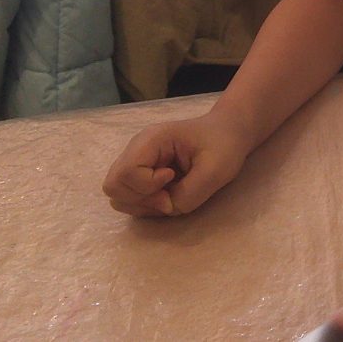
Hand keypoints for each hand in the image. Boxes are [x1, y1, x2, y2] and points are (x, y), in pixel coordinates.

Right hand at [102, 111, 254, 216]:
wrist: (229, 134)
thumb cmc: (224, 145)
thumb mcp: (215, 170)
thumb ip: (187, 195)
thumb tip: (165, 208)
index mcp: (151, 140)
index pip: (125, 173)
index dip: (147, 186)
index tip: (173, 178)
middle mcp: (136, 149)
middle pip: (113, 185)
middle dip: (141, 199)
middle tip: (170, 195)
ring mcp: (136, 161)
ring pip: (117, 194)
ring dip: (142, 204)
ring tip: (171, 194)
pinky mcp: (140, 173)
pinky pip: (129, 197)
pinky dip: (145, 204)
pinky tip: (168, 194)